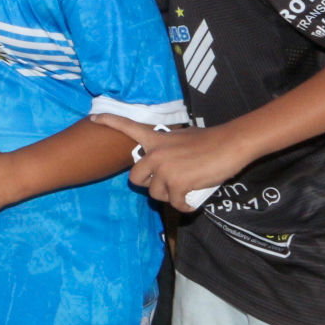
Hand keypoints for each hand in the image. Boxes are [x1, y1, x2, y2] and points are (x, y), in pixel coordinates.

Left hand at [91, 113, 245, 210]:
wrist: (230, 144)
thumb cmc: (210, 140)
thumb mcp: (181, 137)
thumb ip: (166, 147)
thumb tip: (163, 158)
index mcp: (156, 139)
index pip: (127, 126)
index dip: (109, 121)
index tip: (94, 118)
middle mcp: (155, 153)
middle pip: (135, 179)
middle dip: (149, 185)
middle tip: (166, 184)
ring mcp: (164, 169)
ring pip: (156, 194)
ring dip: (169, 196)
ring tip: (185, 190)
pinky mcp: (177, 184)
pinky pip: (174, 203)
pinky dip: (184, 206)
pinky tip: (191, 202)